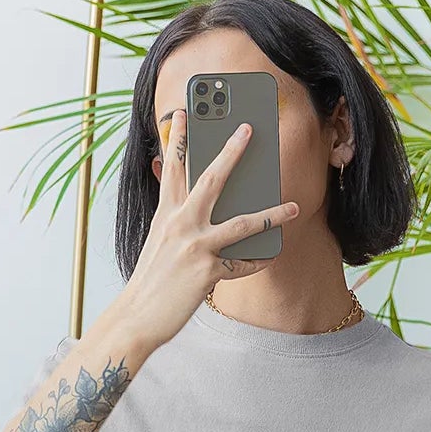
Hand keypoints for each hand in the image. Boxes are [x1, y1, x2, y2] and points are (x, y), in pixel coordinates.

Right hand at [115, 107, 299, 351]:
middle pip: (211, 180)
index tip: (185, 113)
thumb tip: (195, 208)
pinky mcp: (206, 272)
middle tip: (249, 129)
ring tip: (294, 207)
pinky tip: (268, 258)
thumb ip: (175, 222)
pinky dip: (256, 262)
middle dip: (232, 152)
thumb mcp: (157, 244)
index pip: (172, 170)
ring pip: (241, 223)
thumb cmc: (149, 282)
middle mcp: (179, 225)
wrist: (136, 317)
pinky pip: (241, 264)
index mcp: (165, 215)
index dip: (179, 140)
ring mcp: (194, 247)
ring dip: (272, 214)